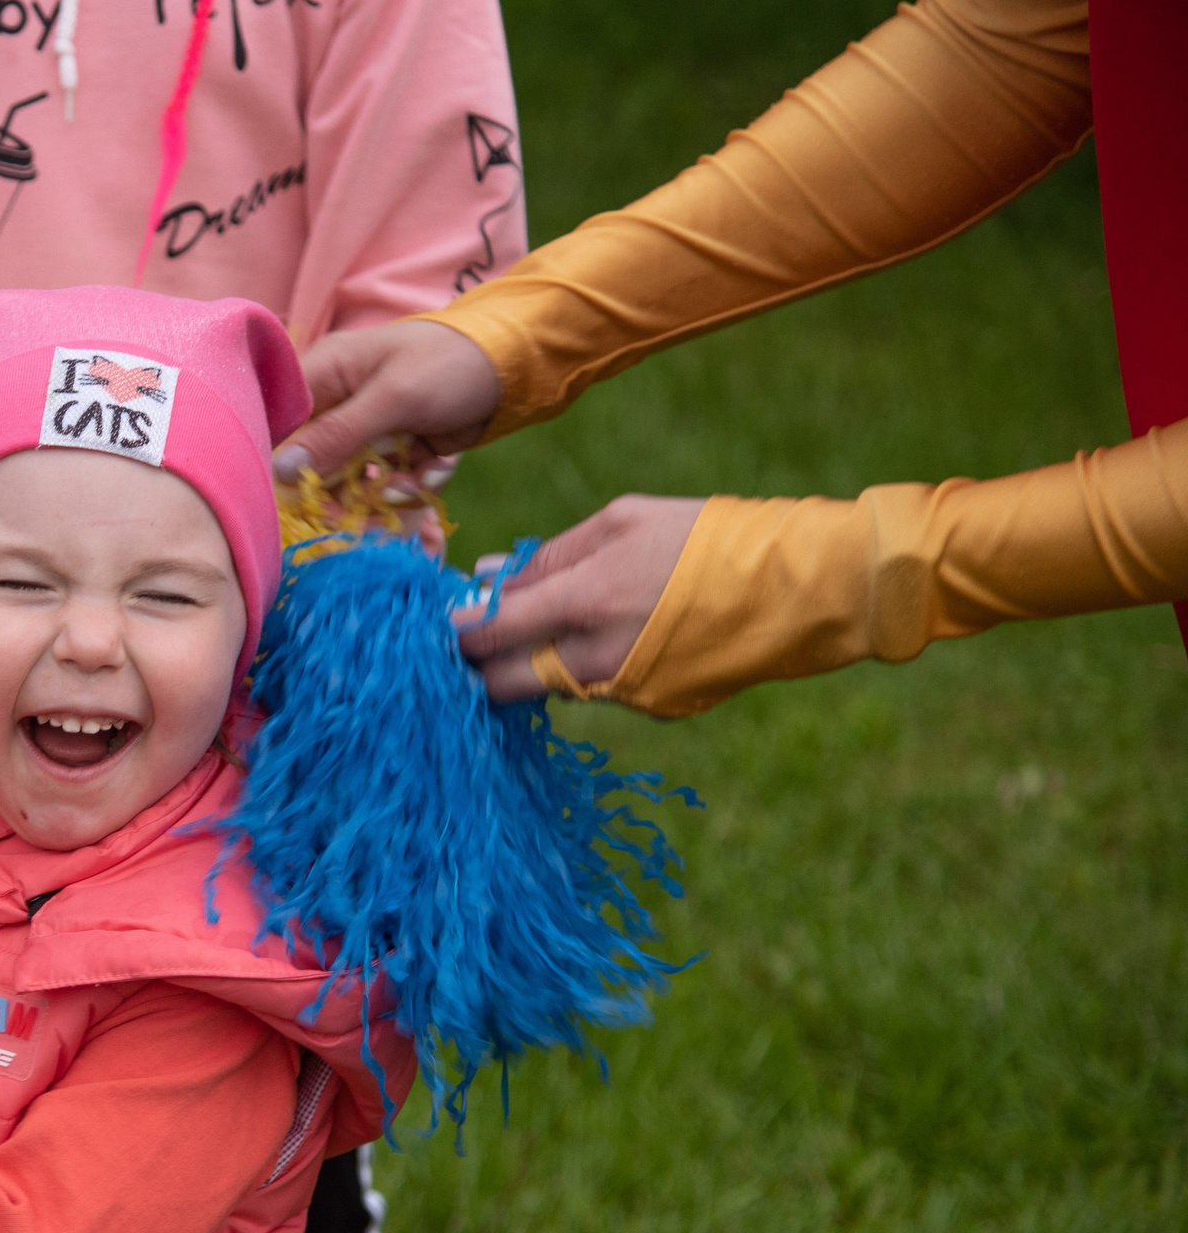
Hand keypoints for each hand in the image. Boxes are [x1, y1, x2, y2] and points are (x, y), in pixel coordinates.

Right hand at [274, 319, 501, 483]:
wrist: (515, 366)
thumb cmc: (447, 363)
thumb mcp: (393, 398)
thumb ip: (337, 435)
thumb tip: (280, 471)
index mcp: (324, 374)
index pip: (279, 425)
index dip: (282, 464)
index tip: (299, 497)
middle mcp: (338, 404)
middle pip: (312, 465)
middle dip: (342, 492)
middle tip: (363, 508)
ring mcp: (369, 429)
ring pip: (353, 482)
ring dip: (383, 493)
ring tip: (411, 486)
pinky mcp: (398, 450)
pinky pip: (389, 483)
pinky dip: (413, 485)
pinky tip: (436, 470)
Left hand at [451, 494, 704, 700]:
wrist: (796, 588)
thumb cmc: (703, 537)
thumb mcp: (620, 523)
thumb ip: (545, 557)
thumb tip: (483, 578)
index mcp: (582, 603)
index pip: (484, 634)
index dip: (452, 633)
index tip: (436, 623)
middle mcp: (595, 660)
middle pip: (498, 686)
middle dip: (476, 667)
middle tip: (473, 640)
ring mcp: (625, 693)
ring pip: (547, 688)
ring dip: (535, 662)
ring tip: (560, 621)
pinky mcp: (653, 710)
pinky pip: (598, 691)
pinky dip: (588, 668)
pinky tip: (618, 635)